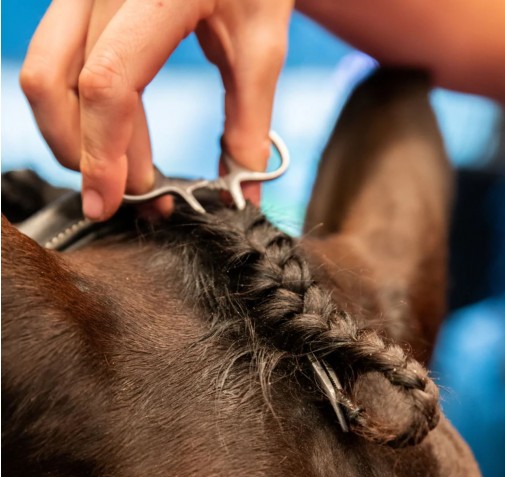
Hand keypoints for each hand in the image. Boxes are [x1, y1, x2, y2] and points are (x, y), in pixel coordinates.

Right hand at [20, 0, 292, 219]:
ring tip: (130, 177)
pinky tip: (119, 140)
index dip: (103, 153)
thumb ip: (248, 126)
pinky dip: (81, 110)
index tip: (109, 203)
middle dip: (90, 155)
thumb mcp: (261, 49)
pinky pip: (60, 59)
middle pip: (63, 82)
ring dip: (78, 137)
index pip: (109, 82)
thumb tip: (242, 193)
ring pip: (48, 71)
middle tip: (135, 199)